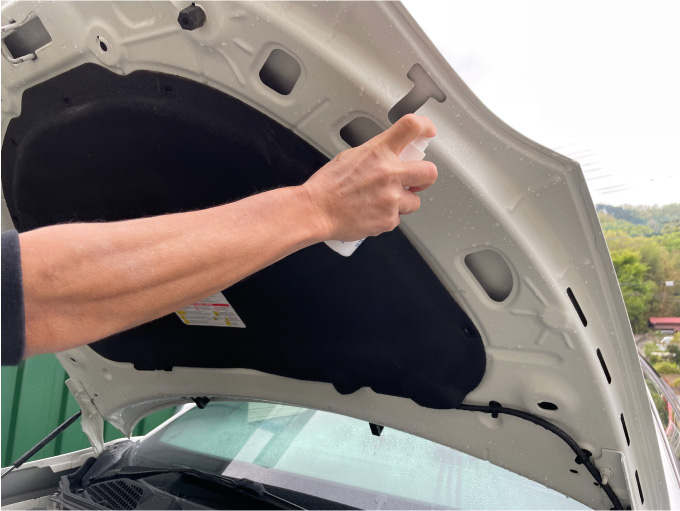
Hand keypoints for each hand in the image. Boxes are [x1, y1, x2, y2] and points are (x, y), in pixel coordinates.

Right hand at [302, 114, 436, 241]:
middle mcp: (389, 173)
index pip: (411, 127)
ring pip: (414, 201)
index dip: (425, 127)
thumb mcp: (351, 156)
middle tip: (417, 181)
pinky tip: (371, 213)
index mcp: (379, 152)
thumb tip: (389, 155)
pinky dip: (387, 217)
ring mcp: (391, 198)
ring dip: (402, 202)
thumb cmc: (328, 186)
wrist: (316, 211)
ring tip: (380, 202)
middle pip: (430, 172)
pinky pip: (397, 218)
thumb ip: (376, 154)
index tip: (428, 132)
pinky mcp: (388, 219)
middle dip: (425, 178)